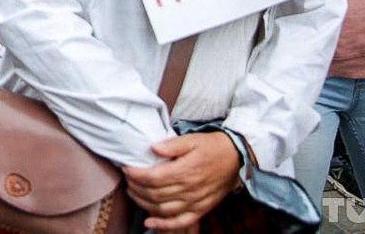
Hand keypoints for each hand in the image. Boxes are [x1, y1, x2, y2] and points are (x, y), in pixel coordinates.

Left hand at [123, 131, 240, 229]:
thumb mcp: (192, 139)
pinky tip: (150, 222)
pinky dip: (164, 225)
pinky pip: (181, 222)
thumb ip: (172, 145)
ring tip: (133, 193)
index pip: (153, 177)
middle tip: (128, 180)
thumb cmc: (212, 147)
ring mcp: (195, 202)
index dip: (136, 175)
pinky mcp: (201, 210)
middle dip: (136, 187)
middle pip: (155, 194)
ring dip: (144, 203)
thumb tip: (153, 148)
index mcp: (185, 170)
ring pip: (163, 209)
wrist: (237, 159)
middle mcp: (189, 189)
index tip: (127, 169)